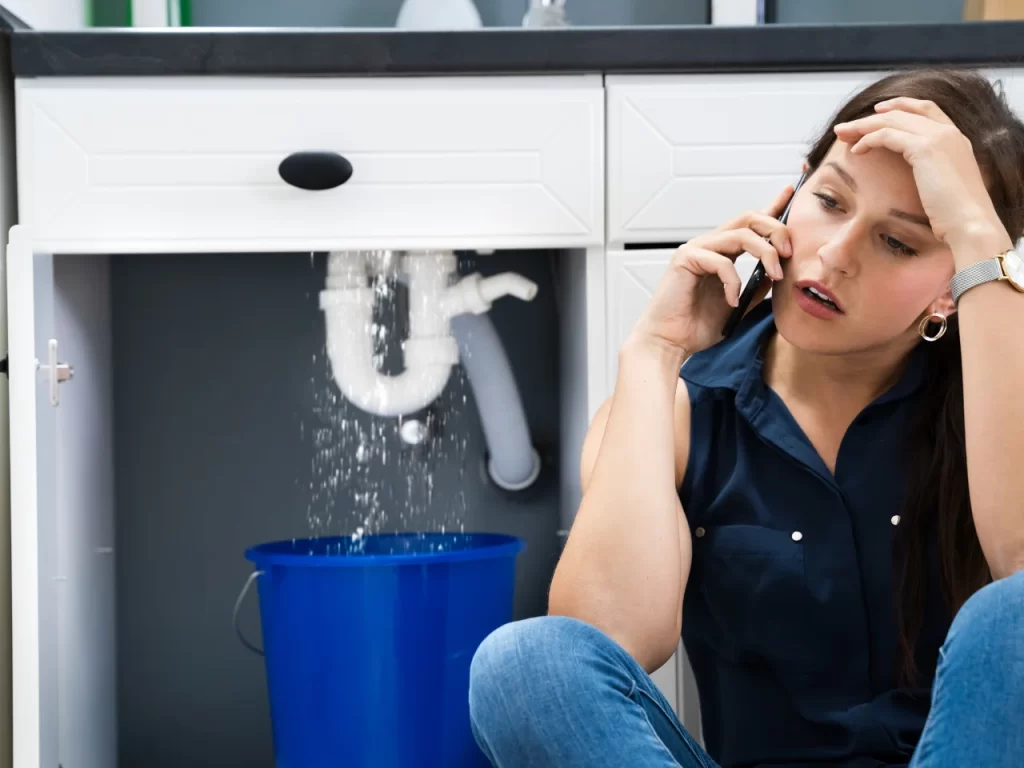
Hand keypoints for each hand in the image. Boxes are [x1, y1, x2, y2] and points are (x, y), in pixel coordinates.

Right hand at [628, 187, 793, 357]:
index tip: (790, 192)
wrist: (671, 342)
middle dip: (776, 230)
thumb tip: (777, 272)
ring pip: (741, 234)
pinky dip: (734, 282)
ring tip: (775, 275)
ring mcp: (696, 249)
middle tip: (789, 253)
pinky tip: (732, 300)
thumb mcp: (739, 304)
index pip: (750, 224)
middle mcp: (709, 245)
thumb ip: (756, 287)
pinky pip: (722, 261)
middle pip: (749, 218)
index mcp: (722, 253)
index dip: (772, 206)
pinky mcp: (685, 259)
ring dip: (765, 253)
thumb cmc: (696, 326)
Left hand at [833, 98, 1012, 255]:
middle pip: (903, 112)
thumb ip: (934, 171)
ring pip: (892, 120)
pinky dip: (868, 140)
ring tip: (842, 135)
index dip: (900, 106)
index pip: (926, 108)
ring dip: (863, 126)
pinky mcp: (924, 148)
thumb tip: (920, 177)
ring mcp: (938, 137)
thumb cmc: (957, 215)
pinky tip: (856, 151)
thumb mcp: (946, 185)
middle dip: (872, 117)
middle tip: (847, 126)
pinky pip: (887, 135)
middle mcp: (949, 132)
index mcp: (956, 138)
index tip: (878, 110)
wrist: (970, 223)